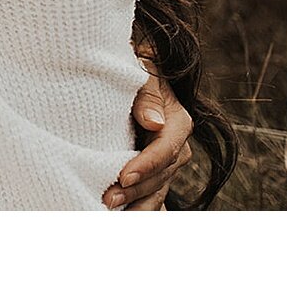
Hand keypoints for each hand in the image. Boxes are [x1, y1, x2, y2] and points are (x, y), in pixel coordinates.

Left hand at [103, 71, 193, 209]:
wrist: (133, 73)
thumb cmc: (135, 68)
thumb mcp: (143, 72)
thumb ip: (147, 95)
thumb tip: (154, 123)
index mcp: (179, 122)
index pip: (165, 150)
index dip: (146, 165)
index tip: (123, 176)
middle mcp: (177, 146)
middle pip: (161, 176)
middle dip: (136, 191)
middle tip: (108, 201)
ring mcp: (167, 162)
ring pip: (157, 190)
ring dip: (136, 204)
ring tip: (110, 214)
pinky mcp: (154, 172)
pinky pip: (150, 196)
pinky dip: (138, 207)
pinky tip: (122, 218)